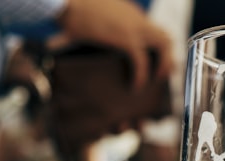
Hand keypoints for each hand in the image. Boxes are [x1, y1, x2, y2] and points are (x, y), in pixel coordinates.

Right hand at [56, 0, 172, 89]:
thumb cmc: (66, 5)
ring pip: (164, 45)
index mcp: (129, 12)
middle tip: (161, 75)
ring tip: (154, 81)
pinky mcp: (127, 39)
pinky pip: (142, 62)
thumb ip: (84, 28)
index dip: (154, 48)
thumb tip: (56, 43)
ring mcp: (134, 27)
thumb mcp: (82, 13)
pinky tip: (134, 87)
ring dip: (164, 65)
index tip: (152, 62)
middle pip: (165, 36)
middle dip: (168, 57)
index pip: (151, 30)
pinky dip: (141, 77)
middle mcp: (136, 18)